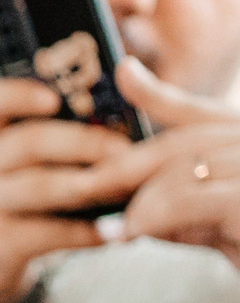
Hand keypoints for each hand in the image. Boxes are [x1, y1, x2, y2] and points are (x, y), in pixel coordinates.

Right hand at [0, 77, 145, 302]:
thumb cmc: (12, 208)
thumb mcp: (15, 169)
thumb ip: (54, 143)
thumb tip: (123, 122)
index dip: (17, 94)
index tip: (54, 98)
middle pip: (29, 142)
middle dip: (85, 142)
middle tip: (125, 150)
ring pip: (40, 187)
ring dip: (90, 185)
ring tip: (126, 188)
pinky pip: (48, 233)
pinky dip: (85, 232)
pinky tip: (112, 232)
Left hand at [115, 57, 239, 263]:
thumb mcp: (216, 228)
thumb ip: (180, 209)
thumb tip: (127, 210)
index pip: (203, 114)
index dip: (159, 93)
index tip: (123, 72)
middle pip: (186, 141)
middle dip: (130, 165)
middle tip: (86, 186)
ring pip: (185, 168)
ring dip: (141, 200)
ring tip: (119, 227)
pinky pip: (190, 197)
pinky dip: (153, 213)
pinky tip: (134, 230)